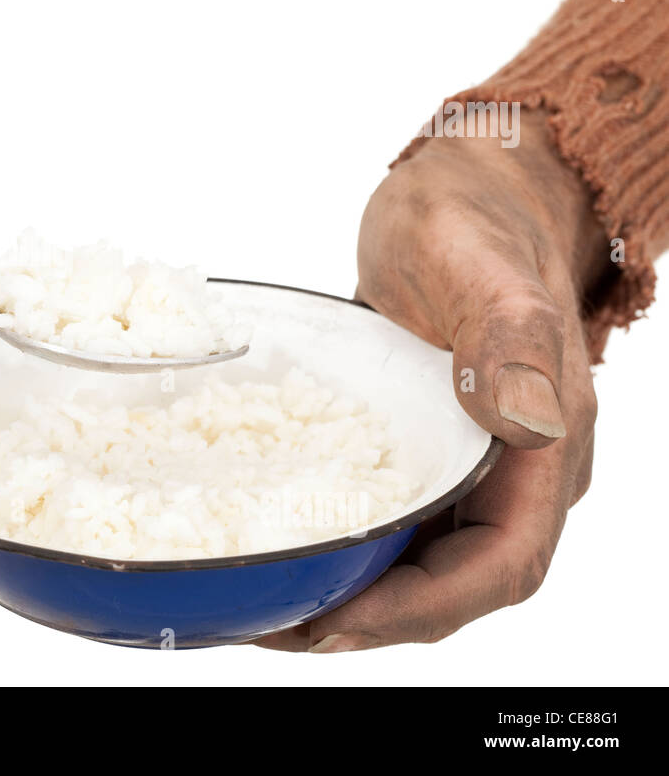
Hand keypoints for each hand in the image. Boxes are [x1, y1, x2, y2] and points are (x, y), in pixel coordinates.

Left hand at [259, 109, 607, 651]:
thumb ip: (508, 339)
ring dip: (350, 594)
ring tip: (265, 605)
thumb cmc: (478, 215)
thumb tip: (524, 424)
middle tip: (274, 624)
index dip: (417, 607)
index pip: (494, 565)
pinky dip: (343, 544)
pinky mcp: (425, 445)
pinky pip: (391, 515)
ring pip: (419, 559)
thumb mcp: (482, 265)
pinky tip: (282, 543)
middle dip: (369, 618)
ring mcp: (468, 462)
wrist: (473, 186)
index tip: (332, 619)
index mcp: (544, 444)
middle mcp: (511, 470)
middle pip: (451, 582)